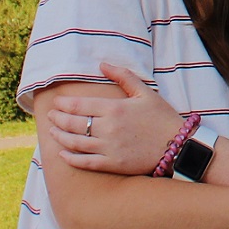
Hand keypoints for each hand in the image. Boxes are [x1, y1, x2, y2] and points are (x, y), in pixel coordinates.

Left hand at [44, 63, 184, 173]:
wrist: (178, 146)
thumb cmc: (162, 117)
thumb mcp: (145, 92)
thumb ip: (123, 76)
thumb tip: (102, 64)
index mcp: (115, 109)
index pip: (79, 105)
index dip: (64, 104)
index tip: (56, 102)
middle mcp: (108, 129)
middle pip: (73, 123)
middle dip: (58, 119)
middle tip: (50, 116)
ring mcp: (109, 148)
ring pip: (75, 143)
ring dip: (60, 137)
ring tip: (52, 132)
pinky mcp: (113, 164)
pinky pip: (85, 162)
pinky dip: (71, 159)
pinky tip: (63, 155)